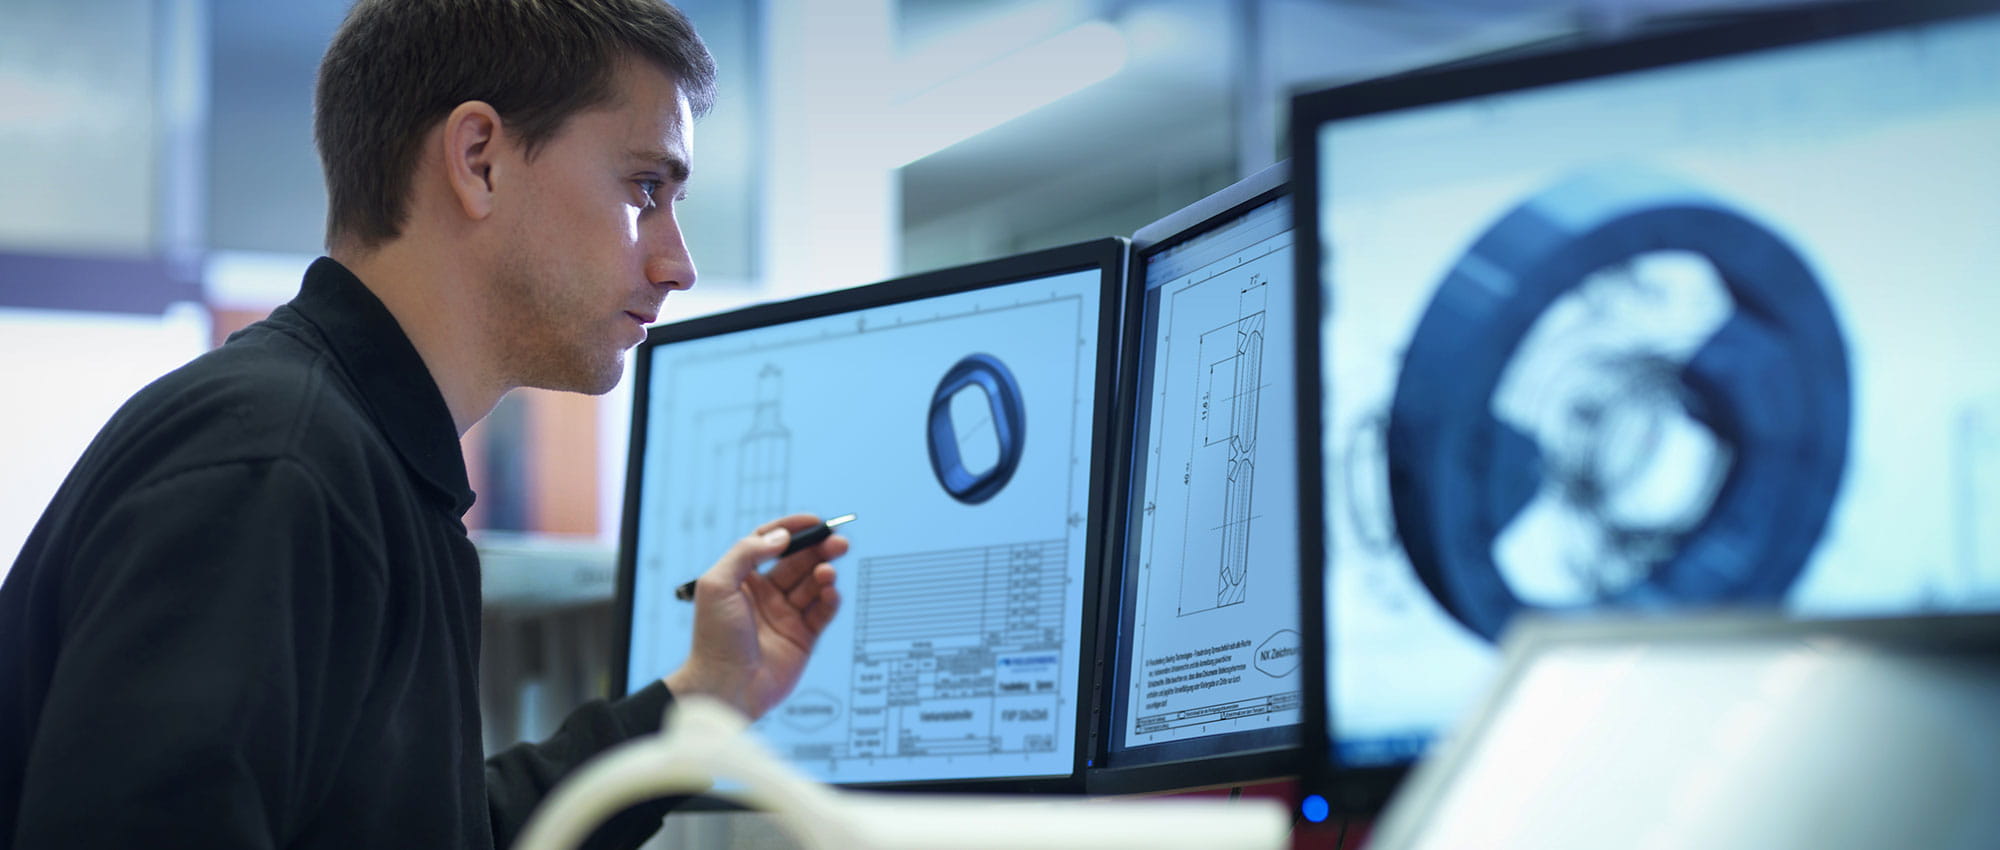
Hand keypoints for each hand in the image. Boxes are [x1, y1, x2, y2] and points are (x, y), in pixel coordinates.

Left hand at [663, 514, 844, 718]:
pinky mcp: (803, 638)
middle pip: (799, 561)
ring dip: (824, 573)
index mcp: (743, 579)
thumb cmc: (714, 638)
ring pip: (813, 585)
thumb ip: (746, 553)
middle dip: (819, 548)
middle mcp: (766, 595)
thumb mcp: (717, 584)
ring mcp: (786, 616)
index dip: (792, 529)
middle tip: (838, 542)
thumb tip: (780, 536)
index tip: (814, 521)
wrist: (725, 686)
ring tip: (827, 572)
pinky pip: (823, 612)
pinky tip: (831, 592)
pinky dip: (830, 599)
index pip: (771, 543)